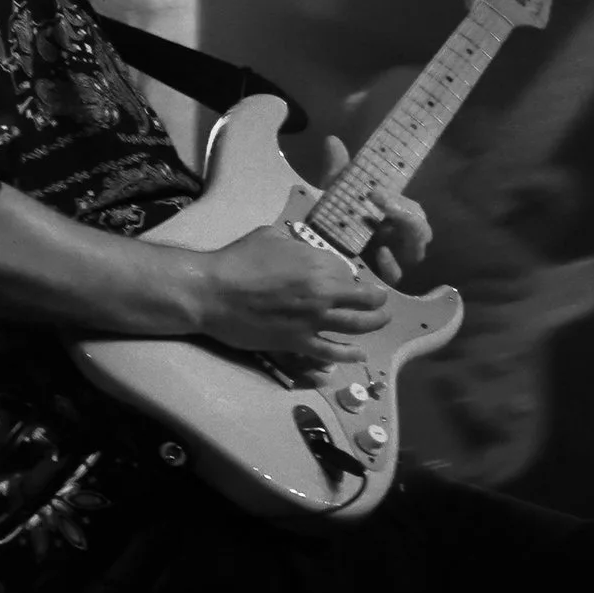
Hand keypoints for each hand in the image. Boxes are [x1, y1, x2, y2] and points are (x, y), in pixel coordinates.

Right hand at [197, 221, 388, 361]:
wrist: (212, 293)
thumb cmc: (237, 260)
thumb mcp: (269, 237)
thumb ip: (294, 245)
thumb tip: (302, 251)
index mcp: (317, 265)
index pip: (347, 272)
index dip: (350, 276)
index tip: (349, 279)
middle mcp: (323, 294)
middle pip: (364, 301)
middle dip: (377, 301)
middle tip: (381, 302)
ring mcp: (312, 322)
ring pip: (356, 327)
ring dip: (373, 325)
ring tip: (381, 322)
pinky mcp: (298, 344)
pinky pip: (331, 352)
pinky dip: (348, 355)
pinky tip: (359, 355)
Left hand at [321, 137, 430, 286]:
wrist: (316, 247)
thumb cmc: (334, 217)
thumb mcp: (335, 194)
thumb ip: (337, 171)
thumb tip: (331, 141)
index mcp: (392, 216)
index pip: (413, 210)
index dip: (400, 203)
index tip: (374, 192)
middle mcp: (397, 237)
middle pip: (421, 230)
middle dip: (407, 217)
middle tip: (384, 206)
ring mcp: (392, 258)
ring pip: (415, 252)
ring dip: (404, 242)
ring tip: (384, 233)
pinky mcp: (379, 278)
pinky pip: (395, 276)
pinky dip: (391, 266)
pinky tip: (379, 254)